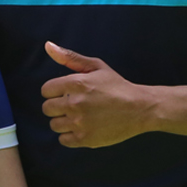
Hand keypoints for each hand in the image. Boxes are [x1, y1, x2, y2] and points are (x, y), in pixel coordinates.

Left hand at [39, 42, 155, 147]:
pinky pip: (63, 140)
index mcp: (76, 83)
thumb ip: (70, 58)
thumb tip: (48, 46)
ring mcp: (80, 122)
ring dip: (63, 121)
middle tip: (72, 106)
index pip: (46, 90)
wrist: (140, 108)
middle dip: (57, 107)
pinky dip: (70, 136)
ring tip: (79, 117)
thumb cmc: (118, 86)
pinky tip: (82, 128)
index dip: (55, 91)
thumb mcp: (96, 66)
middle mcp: (75, 103)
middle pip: (47, 109)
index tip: (66, 93)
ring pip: (54, 125)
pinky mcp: (85, 139)